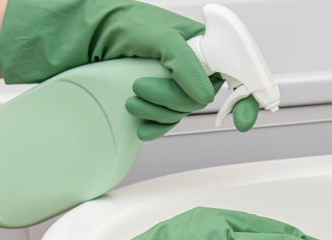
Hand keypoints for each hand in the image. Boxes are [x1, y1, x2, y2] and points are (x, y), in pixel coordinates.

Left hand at [0, 0, 259, 138]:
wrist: (84, 37)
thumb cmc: (122, 23)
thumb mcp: (160, 36)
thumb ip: (187, 63)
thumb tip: (203, 92)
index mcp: (204, 46)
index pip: (238, 73)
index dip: (247, 99)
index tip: (244, 120)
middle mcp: (193, 65)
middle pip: (201, 99)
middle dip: (172, 100)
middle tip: (143, 86)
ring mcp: (174, 84)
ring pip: (181, 113)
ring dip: (156, 110)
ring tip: (131, 97)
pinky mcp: (157, 100)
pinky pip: (166, 123)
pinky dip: (153, 125)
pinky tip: (140, 121)